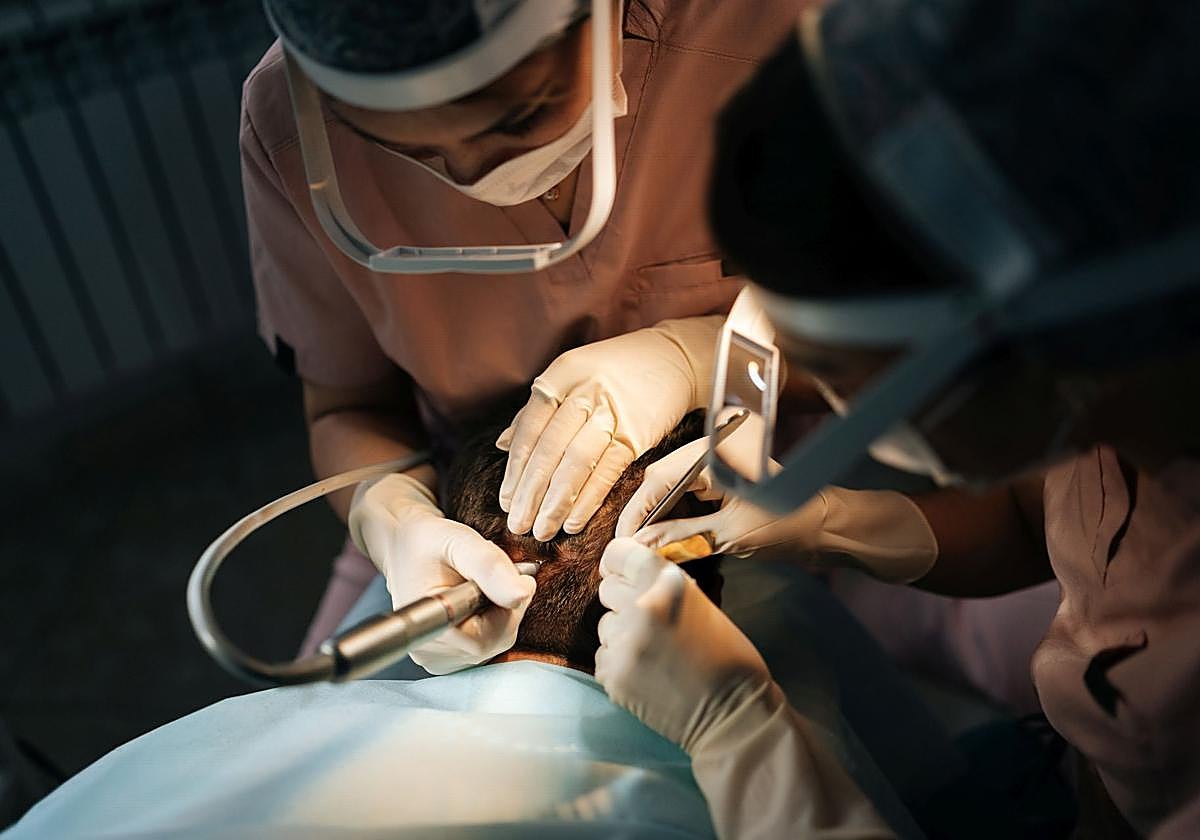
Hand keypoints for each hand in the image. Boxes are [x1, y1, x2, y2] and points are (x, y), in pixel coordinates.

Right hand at [348, 473, 535, 674]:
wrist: (406, 546)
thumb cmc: (428, 541)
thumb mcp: (459, 541)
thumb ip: (490, 566)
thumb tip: (521, 595)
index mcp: (424, 626)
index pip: (484, 639)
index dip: (508, 610)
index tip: (515, 576)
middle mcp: (426, 651)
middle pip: (493, 642)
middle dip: (508, 608)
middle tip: (501, 575)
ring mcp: (436, 659)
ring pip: (494, 644)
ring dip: (502, 613)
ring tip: (484, 584)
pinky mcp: (446, 658)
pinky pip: (487, 644)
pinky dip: (494, 621)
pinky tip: (480, 600)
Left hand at [497, 316, 722, 541]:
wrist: (674, 357)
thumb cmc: (617, 369)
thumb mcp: (572, 375)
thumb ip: (537, 410)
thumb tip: (503, 444)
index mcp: (562, 375)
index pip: (530, 428)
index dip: (516, 469)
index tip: (506, 500)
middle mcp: (584, 391)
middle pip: (549, 449)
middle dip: (531, 493)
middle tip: (518, 524)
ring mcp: (612, 412)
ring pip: (576, 463)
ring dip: (556, 502)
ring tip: (543, 529)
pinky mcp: (637, 432)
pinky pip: (608, 471)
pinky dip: (589, 499)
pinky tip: (574, 521)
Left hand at [595, 539, 894, 838]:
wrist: (733, 714)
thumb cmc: (729, 657)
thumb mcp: (702, 605)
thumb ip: (664, 588)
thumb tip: (631, 578)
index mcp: (667, 584)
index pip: (620, 553)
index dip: (618, 560)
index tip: (620, 569)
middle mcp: (640, 607)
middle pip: (607, 588)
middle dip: (623, 600)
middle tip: (648, 619)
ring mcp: (623, 643)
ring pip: (605, 625)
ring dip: (621, 634)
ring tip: (653, 652)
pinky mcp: (613, 675)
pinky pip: (603, 656)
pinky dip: (620, 663)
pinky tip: (647, 674)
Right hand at [616, 437, 938, 583]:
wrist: (830, 525)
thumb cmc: (790, 525)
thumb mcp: (730, 536)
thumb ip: (682, 538)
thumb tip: (639, 547)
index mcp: (715, 450)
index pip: (659, 478)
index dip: (637, 512)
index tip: (621, 542)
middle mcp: (714, 445)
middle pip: (662, 479)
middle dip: (645, 514)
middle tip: (627, 549)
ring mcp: (718, 458)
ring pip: (673, 485)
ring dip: (659, 515)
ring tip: (643, 546)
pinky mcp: (723, 473)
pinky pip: (689, 490)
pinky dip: (676, 513)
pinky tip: (666, 536)